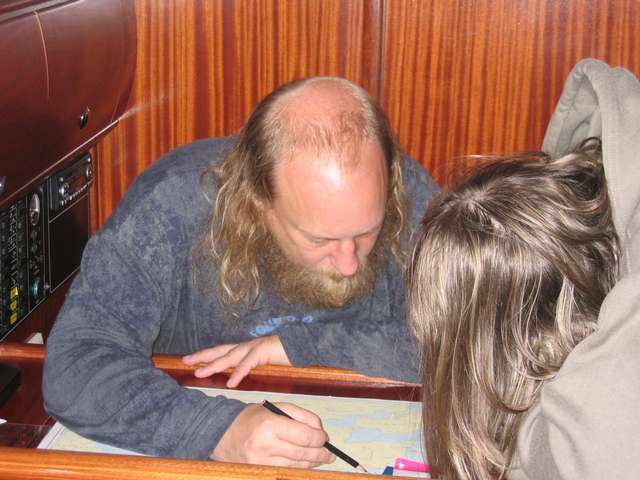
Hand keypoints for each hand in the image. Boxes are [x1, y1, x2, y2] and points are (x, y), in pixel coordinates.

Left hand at [182, 335, 290, 387]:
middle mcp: (246, 346)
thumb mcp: (263, 362)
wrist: (303, 344)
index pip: (221, 351)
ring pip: (230, 356)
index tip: (189, 360)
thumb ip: (250, 366)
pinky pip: (248, 364)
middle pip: (220, 350)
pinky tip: (231, 382)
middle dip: (202, 356)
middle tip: (185, 361)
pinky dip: (238, 373)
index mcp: (245, 349)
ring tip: (200, 373)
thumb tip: (236, 376)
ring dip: (214, 365)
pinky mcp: (264, 351)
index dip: (205, 355)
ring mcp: (254, 347)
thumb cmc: (284, 354)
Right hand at [211, 402, 335, 467]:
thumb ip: (301, 416)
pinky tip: (307, 464)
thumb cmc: (253, 418)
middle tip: (330, 453)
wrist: (223, 434)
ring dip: (313, 463)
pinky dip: (299, 468)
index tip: (325, 438)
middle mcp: (266, 445)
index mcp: (270, 425)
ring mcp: (262, 462)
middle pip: (303, 454)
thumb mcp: (276, 407)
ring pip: (297, 466)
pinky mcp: (259, 471)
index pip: (304, 436)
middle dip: (320, 454)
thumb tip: (320, 431)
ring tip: (323, 458)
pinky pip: (286, 471)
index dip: (319, 439)